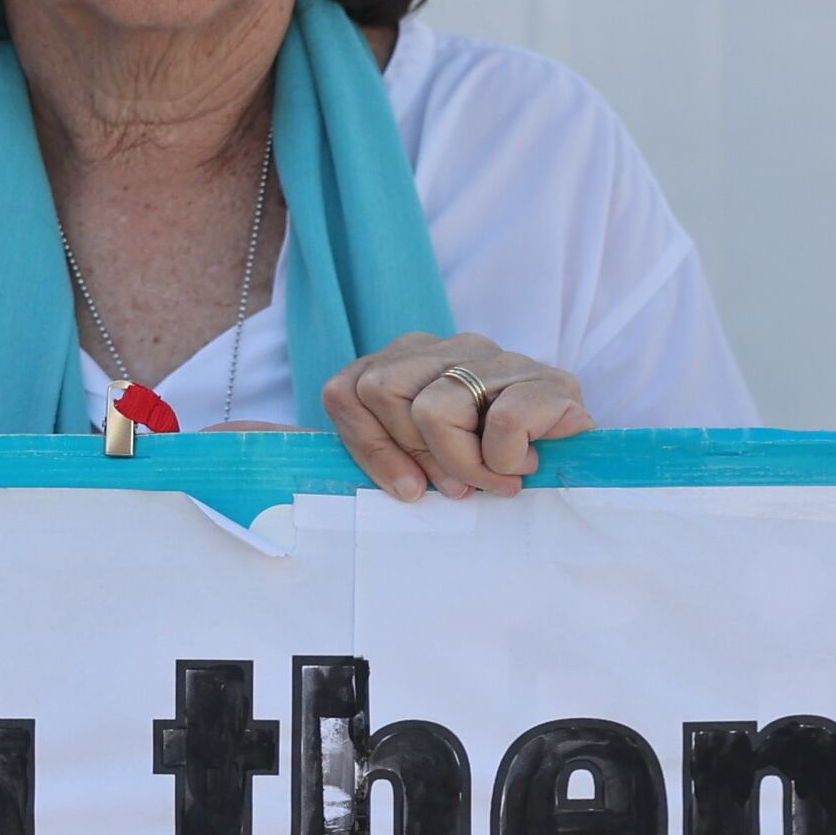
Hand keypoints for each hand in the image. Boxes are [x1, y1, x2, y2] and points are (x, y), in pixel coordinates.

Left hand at [321, 331, 593, 499]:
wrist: (582, 478)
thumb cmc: (487, 476)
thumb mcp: (413, 463)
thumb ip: (359, 452)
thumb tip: (253, 448)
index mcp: (413, 359)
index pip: (347, 388)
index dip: (366, 447)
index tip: (404, 487)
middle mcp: (454, 347)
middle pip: (380, 390)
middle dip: (412, 456)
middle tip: (453, 486)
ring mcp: (502, 359)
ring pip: (434, 407)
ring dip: (461, 465)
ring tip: (491, 482)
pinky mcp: (551, 382)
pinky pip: (501, 420)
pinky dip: (505, 461)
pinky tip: (524, 468)